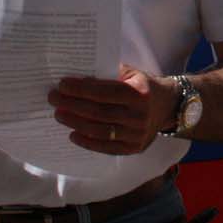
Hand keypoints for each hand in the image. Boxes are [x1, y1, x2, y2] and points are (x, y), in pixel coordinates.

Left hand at [49, 64, 180, 154]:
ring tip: (59, 115)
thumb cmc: (144, 87)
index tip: (62, 85)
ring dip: (76, 123)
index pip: (104, 92)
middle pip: (99, 112)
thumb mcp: (133, 74)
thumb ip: (111, 74)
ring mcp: (137, 134)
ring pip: (101, 131)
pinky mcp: (134, 148)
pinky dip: (88, 142)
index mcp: (139, 93)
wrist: (168, 107)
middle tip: (54, 99)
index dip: (81, 89)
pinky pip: (107, 148)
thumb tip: (79, 76)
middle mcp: (139, 115)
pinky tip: (73, 134)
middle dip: (72, 105)